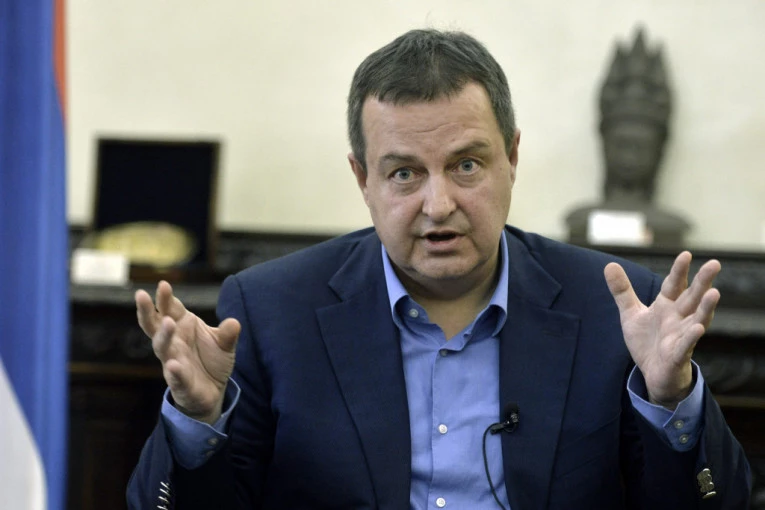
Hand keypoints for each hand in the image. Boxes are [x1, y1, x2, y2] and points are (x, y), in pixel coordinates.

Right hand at [136, 281, 240, 423]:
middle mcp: (173, 342)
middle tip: (140, 295)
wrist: (213, 392)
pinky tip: (173, 365)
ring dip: (163, 335)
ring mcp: (173, 361)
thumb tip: (234, 323)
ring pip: (161, 347)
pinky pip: (175, 376)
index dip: (165, 298)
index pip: (170, 308)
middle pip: (155, 324)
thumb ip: (228, 334)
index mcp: (182, 326)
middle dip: (147, 310)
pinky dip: (174, 371)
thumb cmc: (212, 360)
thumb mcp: (225, 344)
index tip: (163, 285)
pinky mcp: (180, 382)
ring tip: (167, 323)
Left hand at [604, 252, 720, 408]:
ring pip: (697, 319)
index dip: (679, 271)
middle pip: (692, 297)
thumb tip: (609, 265)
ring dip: (705, 308)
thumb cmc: (647, 341)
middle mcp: (678, 318)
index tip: (686, 254)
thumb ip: (622, 291)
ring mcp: (681, 336)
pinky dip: (691, 337)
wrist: (652, 373)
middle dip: (702, 282)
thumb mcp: (631, 313)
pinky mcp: (678, 354)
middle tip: (715, 264)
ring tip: (714, 293)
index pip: (674, 284)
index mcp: (667, 306)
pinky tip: (698, 329)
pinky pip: (686, 345)